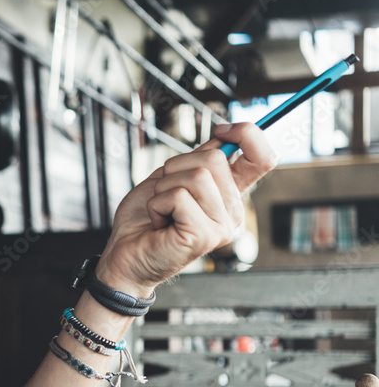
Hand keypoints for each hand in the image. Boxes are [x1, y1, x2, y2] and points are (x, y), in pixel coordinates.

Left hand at [96, 122, 276, 295]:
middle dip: (177, 166)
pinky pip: (179, 197)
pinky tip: (159, 223)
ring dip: (164, 188)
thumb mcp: (170, 179)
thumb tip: (223, 136)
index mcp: (228, 195)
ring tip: (160, 210)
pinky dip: (157, 204)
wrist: (124, 255)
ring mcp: (222, 226)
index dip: (246, 134)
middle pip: (215, 158)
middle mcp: (232, 211)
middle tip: (164, 193)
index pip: (262, 157)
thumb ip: (198, 161)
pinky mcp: (205, 236)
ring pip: (196, 176)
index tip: (221, 130)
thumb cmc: (144, 220)